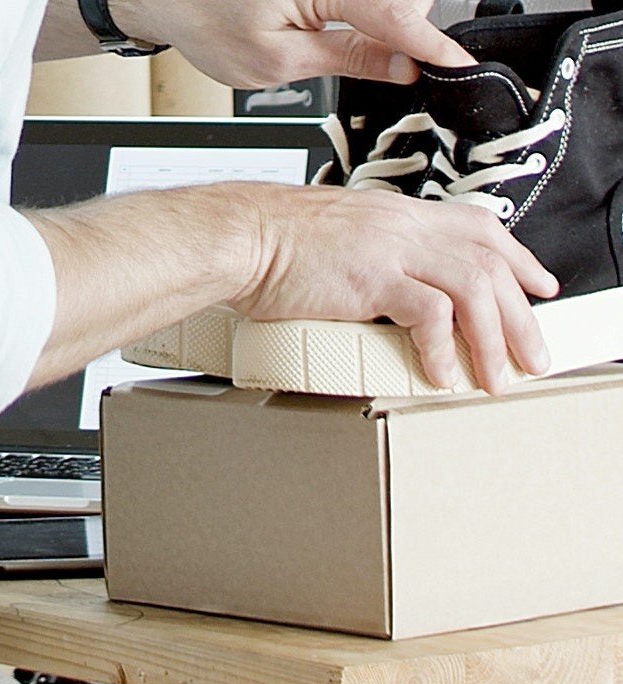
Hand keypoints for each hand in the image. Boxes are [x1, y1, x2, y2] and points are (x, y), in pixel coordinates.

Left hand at [110, 0, 475, 87]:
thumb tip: (403, 68)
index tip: (458, 66)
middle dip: (400, 28)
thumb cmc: (208, 23)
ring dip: (382, 14)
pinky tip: (337, 18)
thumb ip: (349, 59)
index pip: (395, 17)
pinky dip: (367, 6)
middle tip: (374, 57)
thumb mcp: (278, 62)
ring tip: (331, 31)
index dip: (430, 46)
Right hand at [225, 184, 558, 394]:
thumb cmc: (272, 241)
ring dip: (493, 337)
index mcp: (397, 214)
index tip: (537, 285)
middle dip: (520, 314)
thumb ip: (375, 256)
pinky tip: (442, 372)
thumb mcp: (339, 237)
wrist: (240, 237)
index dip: (518, 259)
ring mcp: (389, 249)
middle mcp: (402, 226)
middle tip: (531, 352)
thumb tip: (395, 289)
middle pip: (489, 261)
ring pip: (473, 287)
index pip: (480, 228)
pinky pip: (429, 314)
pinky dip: (442, 348)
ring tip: (494, 375)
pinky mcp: (371, 278)